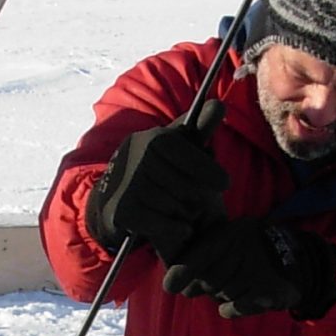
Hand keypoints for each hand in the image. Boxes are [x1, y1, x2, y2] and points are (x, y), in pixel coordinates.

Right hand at [85, 97, 228, 257]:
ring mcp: (128, 183)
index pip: (193, 159)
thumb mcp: (175, 145)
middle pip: (190, 188)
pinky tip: (179, 228)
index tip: (225, 183)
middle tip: (195, 203)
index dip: (212, 173)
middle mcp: (139, 157)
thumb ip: (199, 129)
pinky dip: (176, 229)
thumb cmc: (155, 169)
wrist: (111, 198)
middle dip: (198, 199)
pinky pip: (164, 225)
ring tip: (180, 213)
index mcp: (155, 138)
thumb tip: (219, 106)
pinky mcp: (122, 209)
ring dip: (186, 215)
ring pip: (178, 208)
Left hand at [162, 218, 335, 320]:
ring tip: (236, 284)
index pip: (195, 258)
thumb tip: (171, 283)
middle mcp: (240, 252)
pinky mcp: (265, 293)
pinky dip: (231, 308)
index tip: (171, 286)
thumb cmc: (254, 247)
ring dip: (221, 294)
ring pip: (219, 295)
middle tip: (213, 281)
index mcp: (229, 234)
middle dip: (203, 286)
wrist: (299, 259)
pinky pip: (233, 308)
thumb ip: (201, 253)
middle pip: (205, 283)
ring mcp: (253, 273)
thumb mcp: (230, 237)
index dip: (180, 274)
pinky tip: (235, 302)